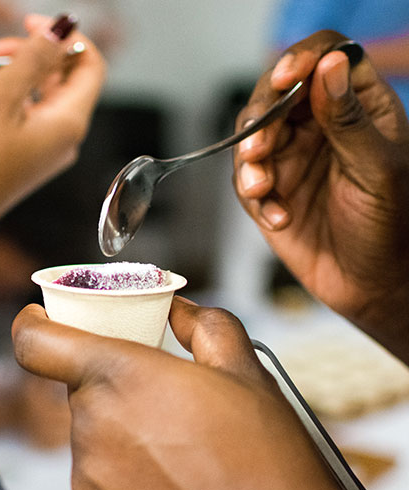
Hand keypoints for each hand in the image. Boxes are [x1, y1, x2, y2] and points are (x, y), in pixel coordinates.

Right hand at [0, 13, 104, 247]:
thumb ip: (35, 56)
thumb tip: (65, 29)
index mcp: (68, 122)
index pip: (88, 65)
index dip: (64, 37)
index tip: (29, 22)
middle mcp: (59, 136)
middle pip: (47, 76)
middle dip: (5, 58)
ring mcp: (36, 148)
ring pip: (17, 95)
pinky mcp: (14, 156)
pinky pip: (3, 117)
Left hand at [12, 298, 408, 489]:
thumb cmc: (269, 465)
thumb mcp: (247, 371)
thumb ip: (203, 325)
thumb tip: (180, 311)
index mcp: (119, 378)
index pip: (37, 342)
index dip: (35, 325)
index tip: (40, 321)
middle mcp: (92, 429)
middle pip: (83, 393)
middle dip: (117, 392)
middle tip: (168, 406)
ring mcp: (90, 485)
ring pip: (94, 442)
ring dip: (124, 440)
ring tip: (183, 459)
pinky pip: (100, 489)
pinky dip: (127, 485)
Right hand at [233, 30, 408, 361]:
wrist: (370, 286)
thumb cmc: (391, 228)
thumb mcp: (377, 169)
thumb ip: (348, 118)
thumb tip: (331, 64)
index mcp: (359, 108)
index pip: (327, 58)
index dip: (303, 59)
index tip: (286, 78)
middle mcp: (321, 126)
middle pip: (276, 93)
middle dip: (262, 118)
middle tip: (260, 148)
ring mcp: (292, 157)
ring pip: (251, 135)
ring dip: (250, 161)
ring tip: (262, 188)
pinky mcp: (269, 190)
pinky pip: (245, 181)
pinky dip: (254, 198)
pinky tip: (279, 217)